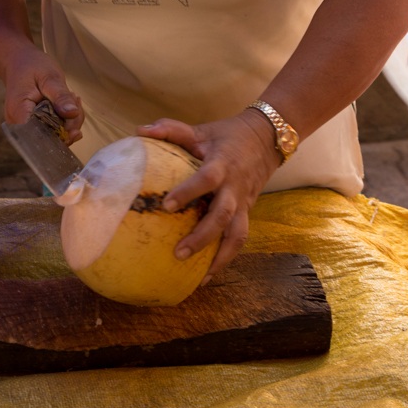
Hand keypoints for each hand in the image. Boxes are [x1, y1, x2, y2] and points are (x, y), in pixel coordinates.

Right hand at [3, 44, 83, 143]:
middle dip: (69, 124)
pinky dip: (64, 119)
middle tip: (74, 100)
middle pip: (49, 138)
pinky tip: (67, 104)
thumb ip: (60, 96)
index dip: (60, 134)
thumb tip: (72, 114)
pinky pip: (53, 129)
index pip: (40, 136)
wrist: (19, 62)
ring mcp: (25, 127)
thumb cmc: (31, 66)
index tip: (74, 120)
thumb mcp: (49, 76)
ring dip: (69, 121)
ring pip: (54, 135)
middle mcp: (19, 124)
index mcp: (19, 112)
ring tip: (71, 98)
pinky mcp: (34, 125)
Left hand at [137, 111, 281, 280]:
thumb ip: (171, 130)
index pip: (207, 180)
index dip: (188, 192)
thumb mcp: (201, 130)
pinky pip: (238, 239)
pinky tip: (208, 275)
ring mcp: (244, 203)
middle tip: (178, 253)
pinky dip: (225, 258)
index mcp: (222, 165)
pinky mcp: (248, 213)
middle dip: (202, 236)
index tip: (167, 206)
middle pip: (223, 216)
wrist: (267, 139)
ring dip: (219, 258)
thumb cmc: (227, 135)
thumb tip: (140, 131)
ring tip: (199, 278)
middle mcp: (235, 188)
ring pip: (237, 235)